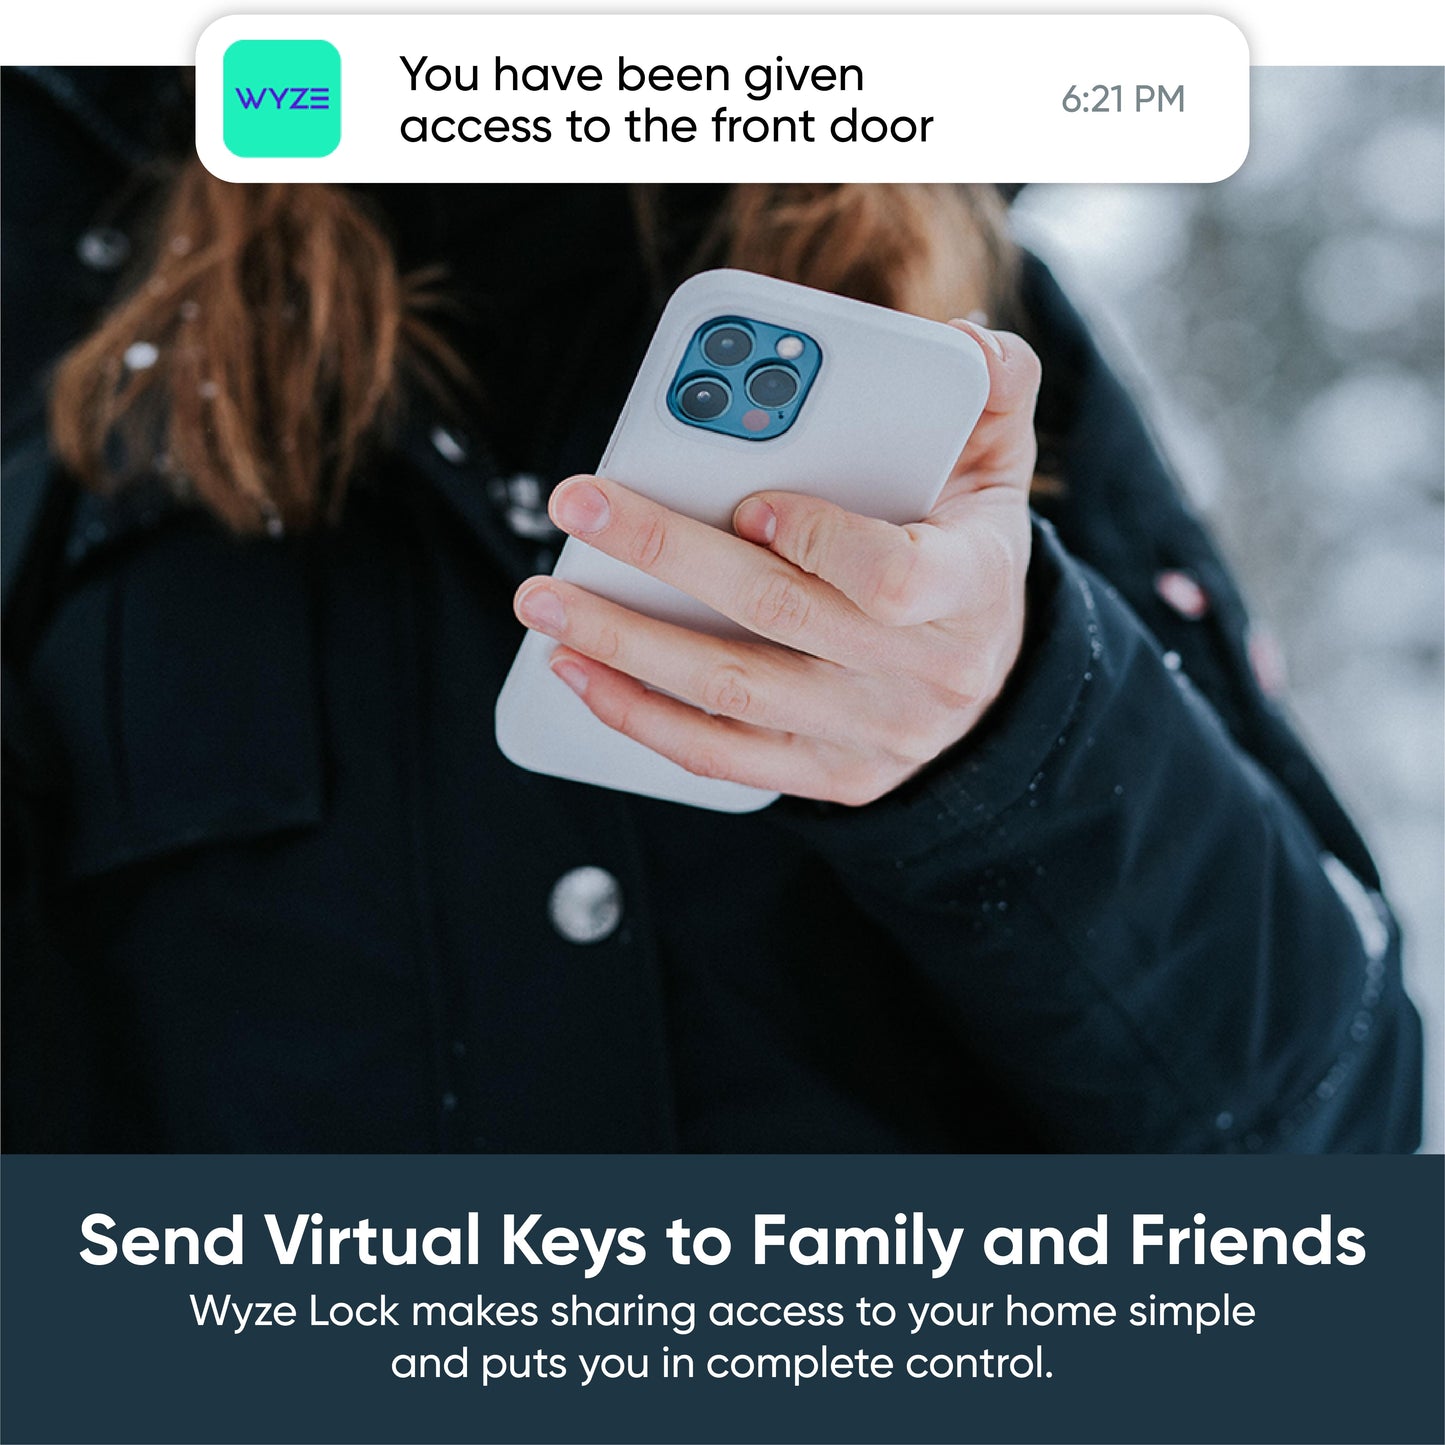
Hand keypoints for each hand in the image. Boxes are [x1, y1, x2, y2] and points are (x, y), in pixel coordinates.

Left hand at [512, 321, 1040, 805]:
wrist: (987, 685)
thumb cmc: (968, 554)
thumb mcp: (1000, 469)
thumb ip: (993, 390)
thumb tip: (961, 335)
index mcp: (971, 587)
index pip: (895, 577)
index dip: (818, 541)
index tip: (748, 501)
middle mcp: (923, 674)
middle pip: (779, 618)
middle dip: (667, 556)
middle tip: (576, 507)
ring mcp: (872, 735)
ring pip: (733, 692)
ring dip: (626, 646)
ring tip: (545, 598)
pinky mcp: (826, 775)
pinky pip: (722, 755)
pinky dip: (641, 716)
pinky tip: (578, 670)